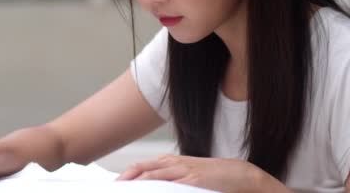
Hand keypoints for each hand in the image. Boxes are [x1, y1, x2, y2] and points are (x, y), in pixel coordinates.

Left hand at [118, 154, 266, 192]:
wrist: (238, 173)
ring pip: (152, 177)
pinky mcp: (193, 180)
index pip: (140, 167)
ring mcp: (182, 171)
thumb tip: (149, 187)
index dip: (124, 176)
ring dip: (136, 185)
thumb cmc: (211, 176)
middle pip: (141, 170)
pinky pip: (170, 186)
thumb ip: (168, 179)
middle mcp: (172, 164)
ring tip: (124, 191)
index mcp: (169, 162)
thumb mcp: (186, 174)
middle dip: (125, 180)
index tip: (113, 185)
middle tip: (112, 188)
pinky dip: (157, 189)